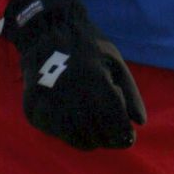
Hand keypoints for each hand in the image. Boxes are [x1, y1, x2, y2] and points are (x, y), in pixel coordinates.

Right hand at [2, 0, 146, 150]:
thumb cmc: (86, 46)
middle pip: (98, 136)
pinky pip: (58, 133)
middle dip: (109, 138)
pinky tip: (74, 118)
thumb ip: (130, 94)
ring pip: (77, 140)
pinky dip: (70, 132)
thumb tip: (140, 122)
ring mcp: (49, 106)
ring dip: (91, 138)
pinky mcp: (34, 112)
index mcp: (94, 83)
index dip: (125, 135)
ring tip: (95, 126)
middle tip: (113, 130)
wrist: (45, 33)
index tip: (129, 136)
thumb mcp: (114, 62)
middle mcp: (70, 98)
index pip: (115, 125)